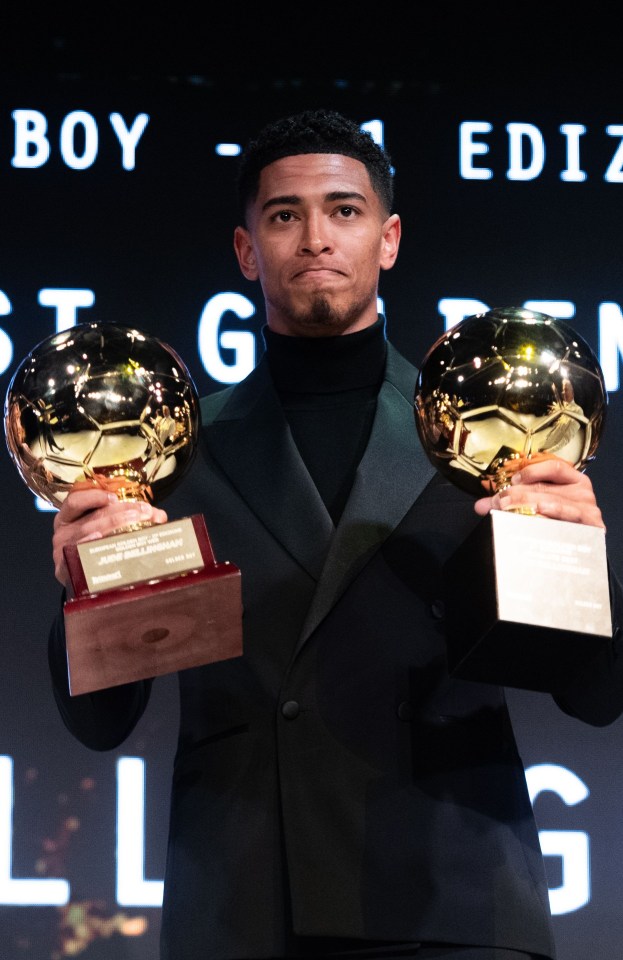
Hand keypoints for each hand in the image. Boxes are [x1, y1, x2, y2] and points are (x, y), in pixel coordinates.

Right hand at [52, 488, 167, 588]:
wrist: (84, 583)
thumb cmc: (96, 549)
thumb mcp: (108, 529)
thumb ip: (131, 518)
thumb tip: (159, 516)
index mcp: (69, 518)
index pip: (77, 500)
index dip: (95, 496)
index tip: (115, 497)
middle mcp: (63, 532)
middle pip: (91, 516)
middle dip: (120, 511)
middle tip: (143, 511)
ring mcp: (62, 550)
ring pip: (88, 531)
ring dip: (113, 523)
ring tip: (134, 520)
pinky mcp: (64, 568)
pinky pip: (74, 554)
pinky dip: (87, 543)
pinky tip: (98, 537)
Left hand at [473, 456, 605, 528]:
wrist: (580, 552)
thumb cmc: (559, 524)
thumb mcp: (535, 506)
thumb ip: (509, 503)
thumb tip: (480, 506)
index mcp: (572, 479)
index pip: (554, 466)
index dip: (531, 471)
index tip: (512, 481)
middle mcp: (582, 491)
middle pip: (546, 487)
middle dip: (517, 494)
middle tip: (499, 501)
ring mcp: (588, 509)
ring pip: (553, 501)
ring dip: (527, 504)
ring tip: (508, 509)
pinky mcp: (591, 526)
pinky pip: (566, 517)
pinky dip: (549, 516)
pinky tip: (535, 516)